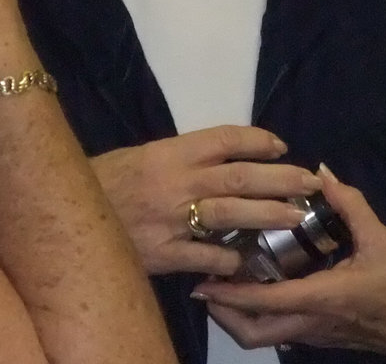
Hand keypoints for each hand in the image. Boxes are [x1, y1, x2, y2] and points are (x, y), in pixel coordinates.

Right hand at [90, 125, 319, 275]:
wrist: (61, 216)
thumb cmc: (109, 180)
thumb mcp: (148, 155)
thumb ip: (188, 157)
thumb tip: (232, 158)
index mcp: (175, 152)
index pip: (228, 139)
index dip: (259, 140)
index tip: (283, 146)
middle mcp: (178, 181)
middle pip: (240, 176)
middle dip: (280, 179)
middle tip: (311, 182)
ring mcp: (172, 219)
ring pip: (230, 214)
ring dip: (268, 215)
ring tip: (297, 216)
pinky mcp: (162, 253)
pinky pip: (204, 256)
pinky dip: (229, 258)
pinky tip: (249, 260)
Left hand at [194, 166, 385, 359]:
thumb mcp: (379, 237)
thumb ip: (349, 203)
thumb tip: (321, 172)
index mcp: (321, 297)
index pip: (265, 300)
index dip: (231, 293)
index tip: (203, 280)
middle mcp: (310, 323)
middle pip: (252, 333)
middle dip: (223, 313)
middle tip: (207, 286)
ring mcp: (314, 335)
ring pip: (263, 337)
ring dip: (239, 318)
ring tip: (227, 288)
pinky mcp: (321, 337)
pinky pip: (279, 333)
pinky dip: (260, 317)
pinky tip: (263, 291)